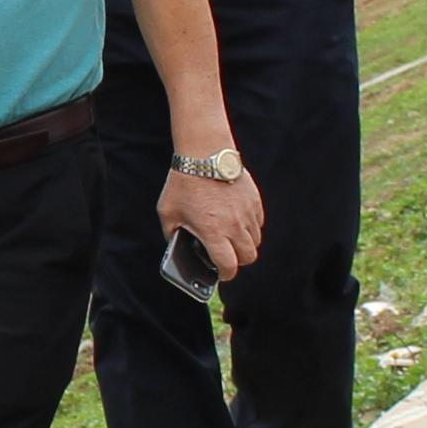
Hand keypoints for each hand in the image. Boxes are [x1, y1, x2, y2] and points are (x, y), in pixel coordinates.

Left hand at [159, 166, 265, 280]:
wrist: (204, 153)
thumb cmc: (183, 183)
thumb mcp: (168, 212)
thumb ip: (172, 233)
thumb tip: (178, 245)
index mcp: (213, 232)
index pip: (229, 265)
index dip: (226, 274)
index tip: (221, 273)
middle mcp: (234, 225)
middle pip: (248, 257)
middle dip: (238, 262)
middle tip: (227, 257)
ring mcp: (247, 213)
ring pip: (255, 241)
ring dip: (245, 245)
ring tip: (231, 239)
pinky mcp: (254, 200)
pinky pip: (258, 223)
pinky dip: (250, 228)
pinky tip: (237, 222)